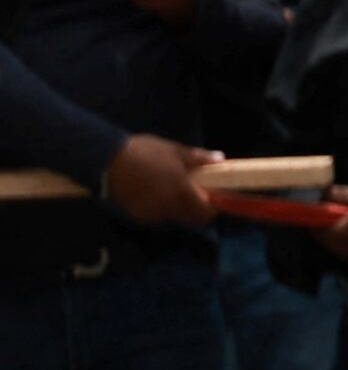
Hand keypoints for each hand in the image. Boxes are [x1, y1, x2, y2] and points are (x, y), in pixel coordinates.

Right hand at [102, 134, 217, 227]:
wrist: (106, 160)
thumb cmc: (145, 153)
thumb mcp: (175, 151)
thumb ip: (199, 159)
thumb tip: (220, 159)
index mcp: (181, 193)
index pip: (205, 214)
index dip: (212, 207)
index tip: (212, 195)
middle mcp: (167, 209)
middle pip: (189, 218)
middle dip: (195, 207)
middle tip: (192, 190)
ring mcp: (150, 214)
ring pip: (172, 216)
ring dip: (176, 206)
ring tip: (168, 186)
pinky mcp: (135, 215)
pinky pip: (155, 215)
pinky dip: (159, 206)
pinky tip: (151, 190)